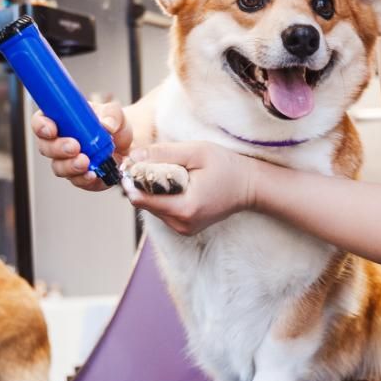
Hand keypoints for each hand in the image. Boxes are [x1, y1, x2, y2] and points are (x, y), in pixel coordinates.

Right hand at [32, 101, 131, 191]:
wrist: (127, 144)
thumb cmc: (112, 125)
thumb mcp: (114, 113)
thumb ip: (111, 114)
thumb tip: (106, 125)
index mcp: (61, 120)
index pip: (40, 121)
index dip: (41, 126)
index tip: (51, 129)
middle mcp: (59, 141)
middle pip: (45, 147)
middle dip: (57, 148)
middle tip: (73, 147)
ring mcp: (67, 161)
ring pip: (58, 167)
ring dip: (70, 166)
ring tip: (85, 162)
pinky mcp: (80, 176)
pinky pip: (76, 180)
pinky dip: (83, 178)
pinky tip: (92, 174)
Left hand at [125, 141, 256, 235]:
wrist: (250, 186)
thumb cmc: (226, 167)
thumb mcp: (196, 152)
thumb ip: (162, 154)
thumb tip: (132, 156)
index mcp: (184, 208)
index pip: (141, 199)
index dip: (131, 180)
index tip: (131, 163)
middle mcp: (181, 224)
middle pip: (144, 203)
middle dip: (142, 182)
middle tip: (151, 161)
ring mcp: (183, 228)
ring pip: (152, 207)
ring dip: (152, 189)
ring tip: (169, 171)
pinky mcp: (185, 227)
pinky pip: (163, 210)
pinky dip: (163, 195)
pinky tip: (176, 182)